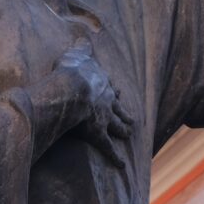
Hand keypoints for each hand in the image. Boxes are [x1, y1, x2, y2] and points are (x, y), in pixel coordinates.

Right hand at [54, 40, 134, 167]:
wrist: (74, 88)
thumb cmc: (71, 71)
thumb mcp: (75, 54)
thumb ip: (80, 48)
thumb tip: (83, 37)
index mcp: (101, 83)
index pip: (109, 88)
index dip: (113, 91)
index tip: (117, 92)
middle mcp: (107, 101)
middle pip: (118, 109)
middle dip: (124, 114)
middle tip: (131, 120)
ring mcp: (105, 118)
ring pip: (117, 126)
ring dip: (123, 130)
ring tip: (129, 134)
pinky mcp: (99, 134)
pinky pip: (108, 148)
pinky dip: (114, 157)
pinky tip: (121, 165)